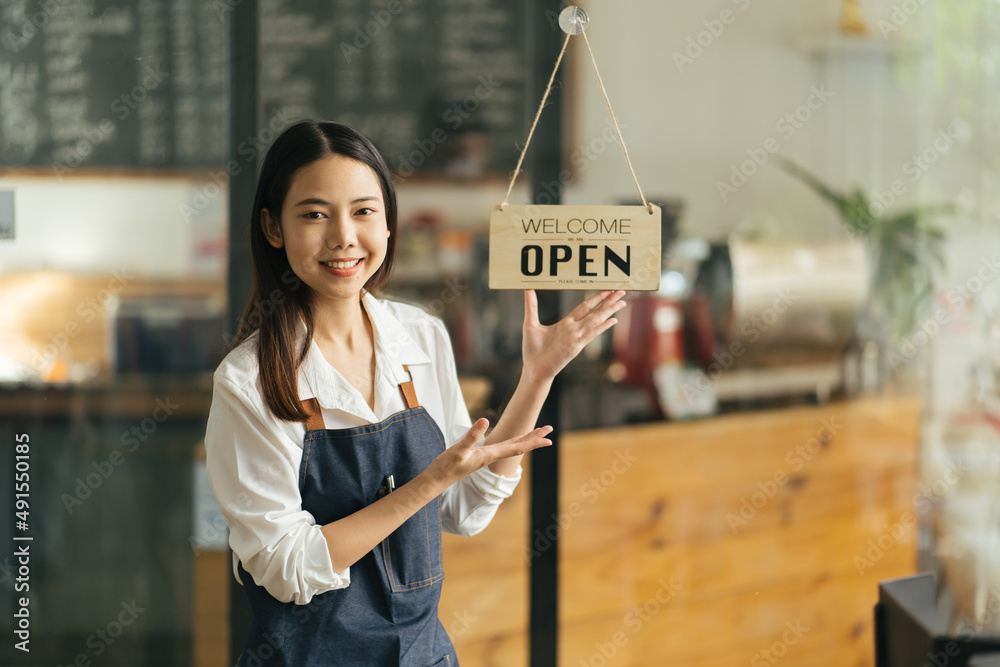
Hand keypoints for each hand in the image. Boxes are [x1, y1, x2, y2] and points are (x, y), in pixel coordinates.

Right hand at [425, 418, 551, 487]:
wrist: (437, 480)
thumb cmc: (446, 466)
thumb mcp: (458, 449)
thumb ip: (472, 436)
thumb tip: (485, 421)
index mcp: (490, 455)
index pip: (517, 447)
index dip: (533, 441)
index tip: (548, 438)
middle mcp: (492, 456)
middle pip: (519, 446)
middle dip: (535, 438)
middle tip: (550, 429)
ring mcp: (487, 456)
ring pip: (512, 446)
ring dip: (526, 439)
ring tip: (538, 433)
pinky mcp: (481, 455)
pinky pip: (503, 447)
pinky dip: (513, 441)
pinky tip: (515, 440)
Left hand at [522, 289, 625, 381]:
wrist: (534, 370)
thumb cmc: (532, 350)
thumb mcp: (530, 324)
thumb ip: (531, 306)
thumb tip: (527, 288)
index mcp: (566, 323)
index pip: (585, 307)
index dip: (596, 298)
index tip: (607, 290)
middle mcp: (574, 329)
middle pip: (595, 311)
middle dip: (608, 301)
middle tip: (622, 291)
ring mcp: (576, 337)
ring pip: (596, 320)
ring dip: (609, 310)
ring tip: (622, 301)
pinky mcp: (575, 346)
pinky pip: (591, 334)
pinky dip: (602, 327)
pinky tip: (613, 320)